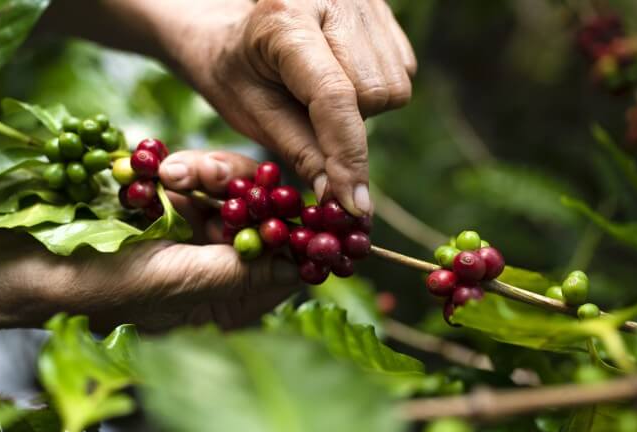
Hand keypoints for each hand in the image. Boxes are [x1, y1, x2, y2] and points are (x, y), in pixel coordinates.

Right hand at [0, 151, 297, 373]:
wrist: (9, 262)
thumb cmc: (85, 281)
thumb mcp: (166, 281)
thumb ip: (228, 272)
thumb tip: (290, 266)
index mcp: (206, 308)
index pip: (272, 278)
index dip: (298, 247)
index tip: (319, 215)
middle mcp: (198, 279)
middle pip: (252, 234)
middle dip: (244, 200)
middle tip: (228, 178)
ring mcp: (174, 245)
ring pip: (222, 206)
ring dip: (210, 182)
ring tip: (180, 172)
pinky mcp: (152, 217)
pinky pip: (188, 192)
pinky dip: (184, 177)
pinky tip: (166, 171)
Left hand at [157, 0, 416, 214]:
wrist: (235, 29)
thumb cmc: (233, 72)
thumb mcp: (250, 112)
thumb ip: (298, 151)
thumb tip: (339, 200)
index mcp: (286, 19)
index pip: (333, 97)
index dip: (347, 157)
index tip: (353, 205)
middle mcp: (335, 0)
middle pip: (374, 93)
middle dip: (347, 125)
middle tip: (308, 115)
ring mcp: (365, 1)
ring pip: (394, 87)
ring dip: (362, 109)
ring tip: (319, 93)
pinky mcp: (384, 10)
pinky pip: (402, 72)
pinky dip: (373, 90)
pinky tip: (340, 76)